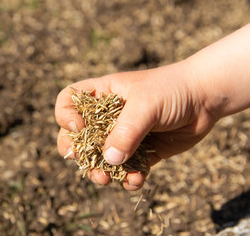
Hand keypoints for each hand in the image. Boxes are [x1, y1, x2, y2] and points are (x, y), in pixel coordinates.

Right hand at [55, 60, 216, 189]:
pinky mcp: (140, 152)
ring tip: (106, 180)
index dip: (65, 117)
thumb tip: (108, 160)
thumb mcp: (146, 105)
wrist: (206, 99)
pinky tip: (137, 180)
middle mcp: (107, 117)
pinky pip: (126, 169)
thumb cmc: (171, 90)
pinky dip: (128, 178)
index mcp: (101, 95)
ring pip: (100, 158)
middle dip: (79, 153)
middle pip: (77, 136)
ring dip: (100, 172)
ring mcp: (122, 135)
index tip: (79, 128)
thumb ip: (126, 131)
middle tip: (83, 163)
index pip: (67, 103)